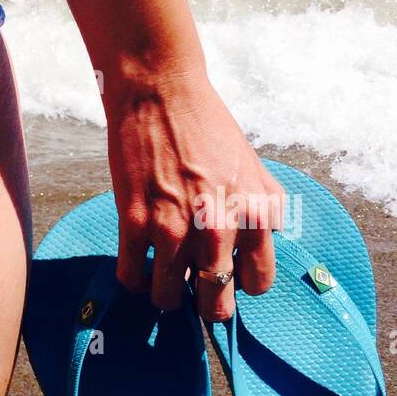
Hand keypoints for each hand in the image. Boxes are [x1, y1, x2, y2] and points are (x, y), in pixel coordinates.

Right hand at [103, 57, 285, 319]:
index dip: (241, 282)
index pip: (258, 283)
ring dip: (166, 293)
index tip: (228, 273)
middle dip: (206, 303)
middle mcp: (218, 227)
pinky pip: (132, 277)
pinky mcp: (134, 222)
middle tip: (195, 289)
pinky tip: (138, 264)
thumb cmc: (207, 126)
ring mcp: (174, 228)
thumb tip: (263, 242)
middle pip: (216, 303)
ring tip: (162, 278)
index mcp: (254, 214)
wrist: (162, 92)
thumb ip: (261, 208)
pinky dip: (135, 278)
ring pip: (168, 298)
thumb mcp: (252, 167)